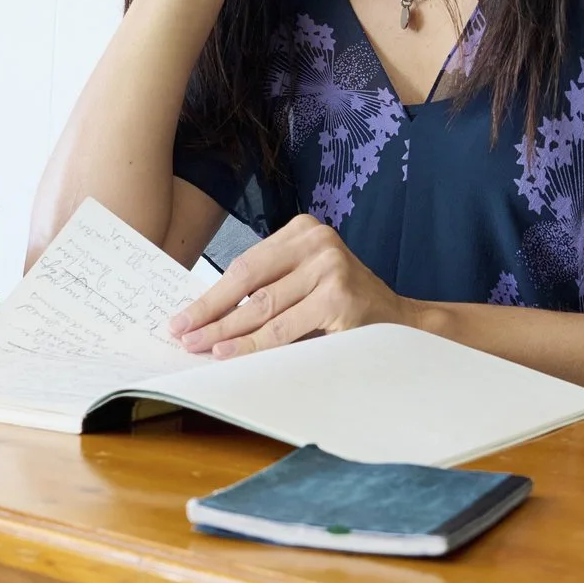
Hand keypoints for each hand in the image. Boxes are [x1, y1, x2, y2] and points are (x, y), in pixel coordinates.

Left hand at [168, 215, 412, 356]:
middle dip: (211, 312)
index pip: (245, 265)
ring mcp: (330, 266)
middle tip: (182, 333)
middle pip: (249, 281)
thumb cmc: (345, 307)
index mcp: (303, 230)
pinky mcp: (339, 297)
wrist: (401, 324)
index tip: (183, 316)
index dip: (211, 294)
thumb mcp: (305, 284)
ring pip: (263, 307)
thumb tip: (207, 317)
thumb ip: (267, 291)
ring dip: (226, 332)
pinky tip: (230, 352)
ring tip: (199, 347)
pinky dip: (254, 344)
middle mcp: (317, 241)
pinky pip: (284, 327)